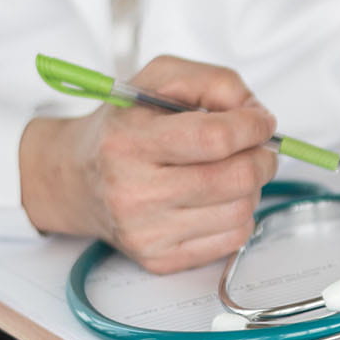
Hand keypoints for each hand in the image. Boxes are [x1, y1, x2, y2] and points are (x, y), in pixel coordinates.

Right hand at [20, 56, 277, 273]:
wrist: (76, 180)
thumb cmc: (124, 128)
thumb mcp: (159, 79)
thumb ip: (214, 82)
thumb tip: (257, 113)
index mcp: (129, 142)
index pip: (214, 138)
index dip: (252, 127)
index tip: (261, 122)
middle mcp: (133, 192)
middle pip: (237, 179)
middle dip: (262, 158)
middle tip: (257, 148)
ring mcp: (146, 232)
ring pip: (242, 211)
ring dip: (251, 188)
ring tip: (229, 172)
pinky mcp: (160, 259)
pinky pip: (233, 240)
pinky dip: (238, 216)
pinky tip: (216, 200)